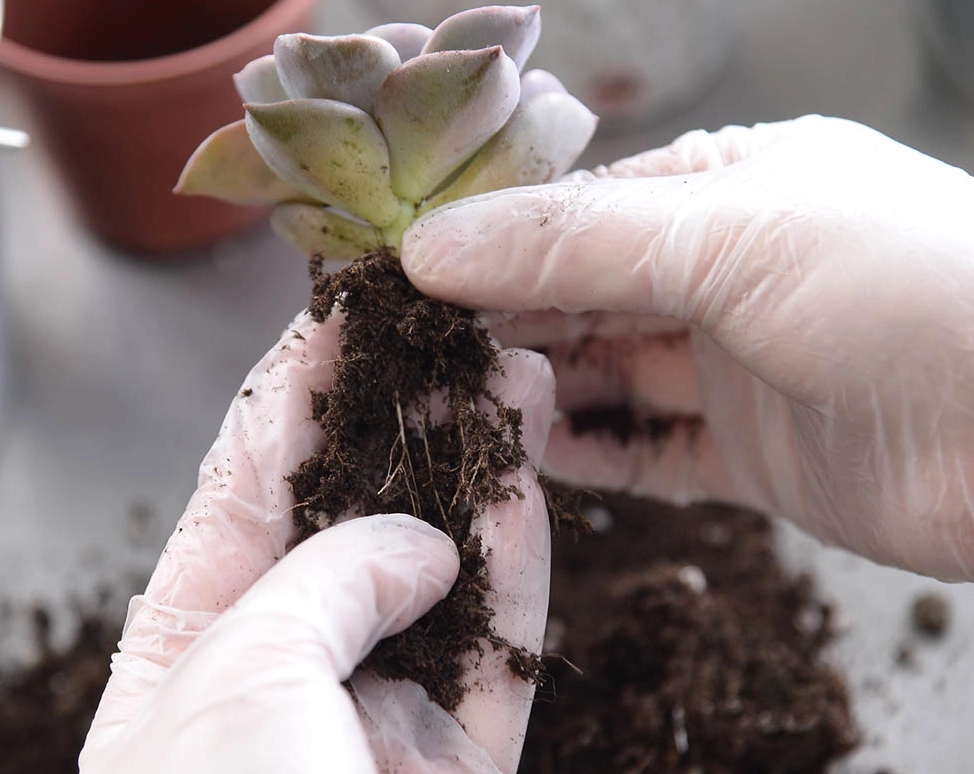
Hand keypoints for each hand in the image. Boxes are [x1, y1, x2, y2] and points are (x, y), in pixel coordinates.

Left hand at [80, 312, 555, 772]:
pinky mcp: (454, 766)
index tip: (344, 308)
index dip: (296, 389)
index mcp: (188, 640)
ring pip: (440, 578)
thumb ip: (330, 578)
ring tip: (513, 377)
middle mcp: (286, 668)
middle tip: (449, 331)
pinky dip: (516, 574)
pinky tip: (529, 487)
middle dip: (406, 420)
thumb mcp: (238, 672)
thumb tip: (418, 545)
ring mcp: (375, 718)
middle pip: (355, 518)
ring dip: (478, 476)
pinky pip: (498, 658)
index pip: (248, 483)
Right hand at [401, 115, 973, 580]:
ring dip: (536, 390)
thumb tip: (432, 245)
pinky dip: (592, 456)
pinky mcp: (753, 457)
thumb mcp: (729, 238)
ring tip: (458, 404)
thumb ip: (573, 244)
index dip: (490, 240)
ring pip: (607, 376)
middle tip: (416, 351)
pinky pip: (650, 454)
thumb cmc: (911, 291)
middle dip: (502, 321)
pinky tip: (533, 456)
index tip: (405, 274)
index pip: (579, 209)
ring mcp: (739, 367)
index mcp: (730, 189)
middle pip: (583, 295)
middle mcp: (728, 273)